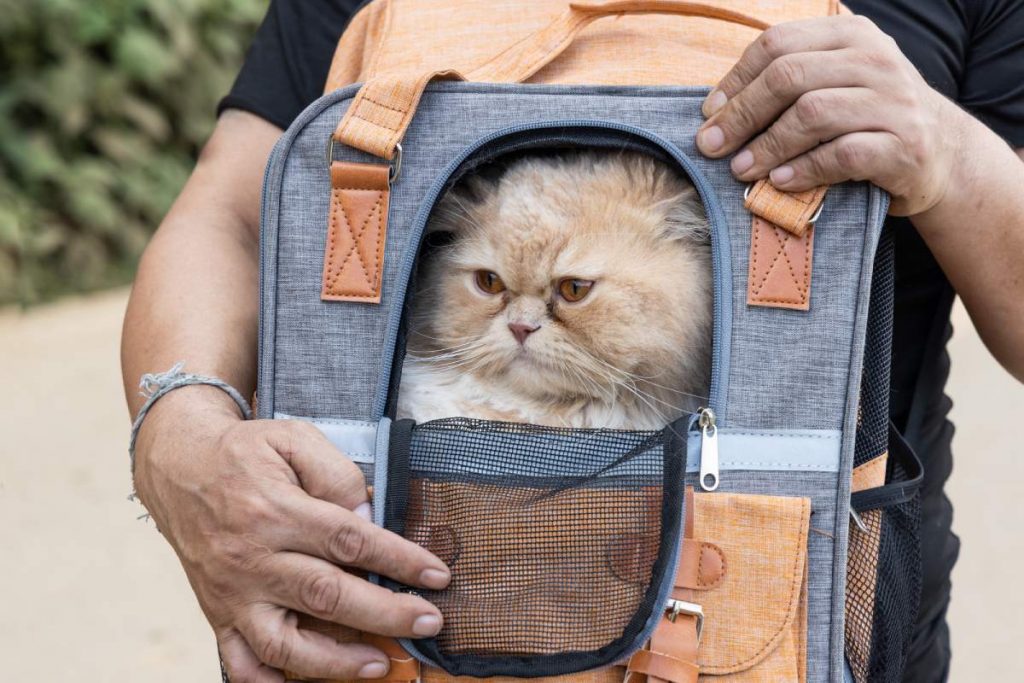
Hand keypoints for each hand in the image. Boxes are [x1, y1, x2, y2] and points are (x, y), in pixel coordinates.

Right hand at [132, 387, 449, 682]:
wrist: (178, 466)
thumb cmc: (245, 451)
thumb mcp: (294, 438)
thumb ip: (336, 474)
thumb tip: (367, 516)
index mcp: (275, 510)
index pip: (350, 541)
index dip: (399, 560)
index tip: (437, 575)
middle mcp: (252, 557)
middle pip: (326, 595)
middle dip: (385, 613)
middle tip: (429, 620)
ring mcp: (232, 592)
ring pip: (283, 642)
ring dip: (335, 661)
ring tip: (380, 664)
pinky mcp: (217, 612)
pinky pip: (239, 660)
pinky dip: (266, 682)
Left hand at [695, 15, 964, 215]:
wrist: (942, 155)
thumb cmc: (868, 120)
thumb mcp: (836, 83)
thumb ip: (787, 84)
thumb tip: (715, 112)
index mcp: (851, 35)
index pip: (778, 44)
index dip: (736, 80)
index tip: (710, 114)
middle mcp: (875, 60)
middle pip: (788, 76)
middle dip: (742, 115)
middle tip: (712, 146)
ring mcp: (894, 101)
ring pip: (812, 113)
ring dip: (767, 145)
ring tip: (741, 168)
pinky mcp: (904, 145)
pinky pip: (842, 154)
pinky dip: (803, 169)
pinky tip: (780, 182)